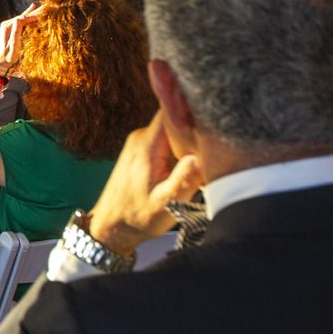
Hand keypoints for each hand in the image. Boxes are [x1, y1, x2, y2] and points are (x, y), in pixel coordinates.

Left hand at [0, 3, 40, 68]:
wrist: (0, 61)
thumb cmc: (7, 57)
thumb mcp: (13, 47)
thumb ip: (15, 33)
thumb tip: (18, 19)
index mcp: (7, 27)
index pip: (23, 19)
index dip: (33, 15)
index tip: (44, 12)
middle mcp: (7, 24)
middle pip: (24, 16)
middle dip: (35, 11)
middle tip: (47, 6)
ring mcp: (8, 25)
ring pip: (24, 17)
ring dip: (33, 12)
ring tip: (43, 6)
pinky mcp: (11, 28)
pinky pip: (22, 20)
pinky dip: (28, 14)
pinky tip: (32, 8)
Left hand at [84, 113, 204, 255]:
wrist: (113, 225)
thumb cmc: (137, 217)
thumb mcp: (166, 203)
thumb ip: (184, 180)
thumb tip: (201, 158)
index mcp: (146, 145)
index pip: (171, 110)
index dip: (193, 108)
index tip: (214, 115)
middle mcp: (142, 137)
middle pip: (176, 117)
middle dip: (197, 125)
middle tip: (219, 140)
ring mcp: (142, 141)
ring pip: (174, 128)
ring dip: (191, 138)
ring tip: (209, 152)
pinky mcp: (144, 149)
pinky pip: (169, 138)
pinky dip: (183, 146)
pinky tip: (194, 159)